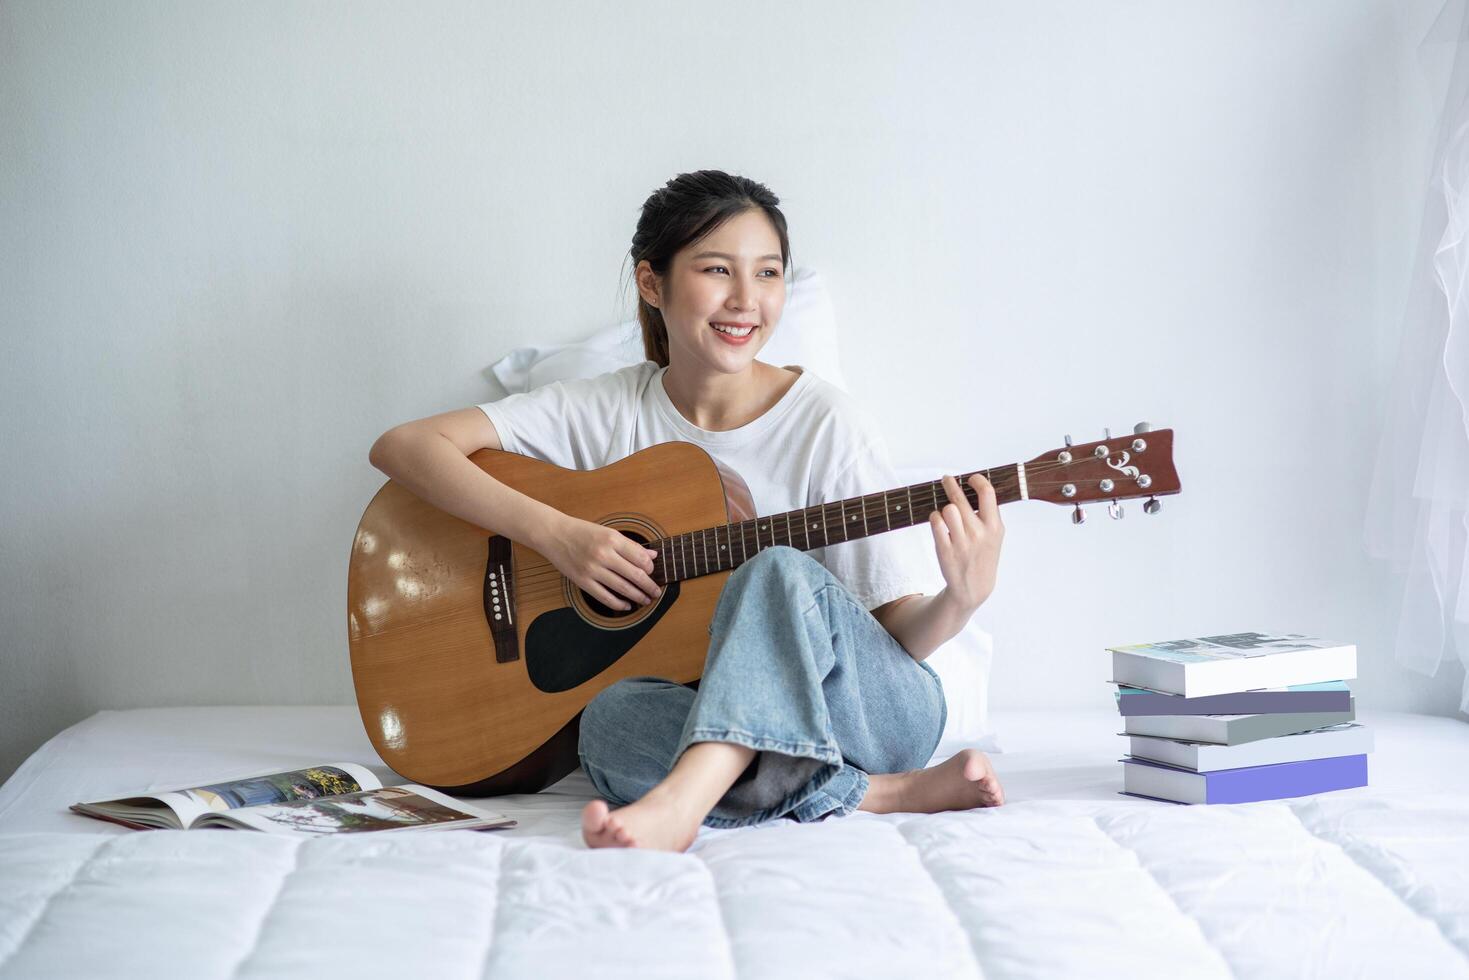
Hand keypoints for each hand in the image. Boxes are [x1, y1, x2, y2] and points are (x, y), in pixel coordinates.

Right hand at [538, 515, 662, 610]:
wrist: (554, 534)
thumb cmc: (582, 532)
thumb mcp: (608, 532)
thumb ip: (631, 545)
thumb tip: (652, 556)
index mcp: (612, 539)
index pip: (640, 557)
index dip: (650, 568)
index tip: (652, 572)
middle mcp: (603, 554)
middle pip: (635, 574)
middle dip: (649, 586)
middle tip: (656, 592)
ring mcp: (592, 569)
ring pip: (622, 588)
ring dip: (638, 596)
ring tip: (646, 600)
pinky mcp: (582, 581)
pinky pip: (605, 597)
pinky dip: (618, 604)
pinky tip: (626, 605)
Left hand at [928, 473, 1003, 611]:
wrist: (974, 587)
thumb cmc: (983, 555)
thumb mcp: (995, 536)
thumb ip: (989, 514)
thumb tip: (976, 487)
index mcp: (994, 527)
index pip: (987, 492)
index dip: (977, 480)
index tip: (970, 478)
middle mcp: (978, 533)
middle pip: (960, 499)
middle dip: (950, 484)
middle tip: (946, 479)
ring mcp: (961, 542)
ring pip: (947, 509)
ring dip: (944, 507)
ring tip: (945, 511)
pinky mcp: (945, 549)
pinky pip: (935, 522)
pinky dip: (935, 518)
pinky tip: (939, 521)